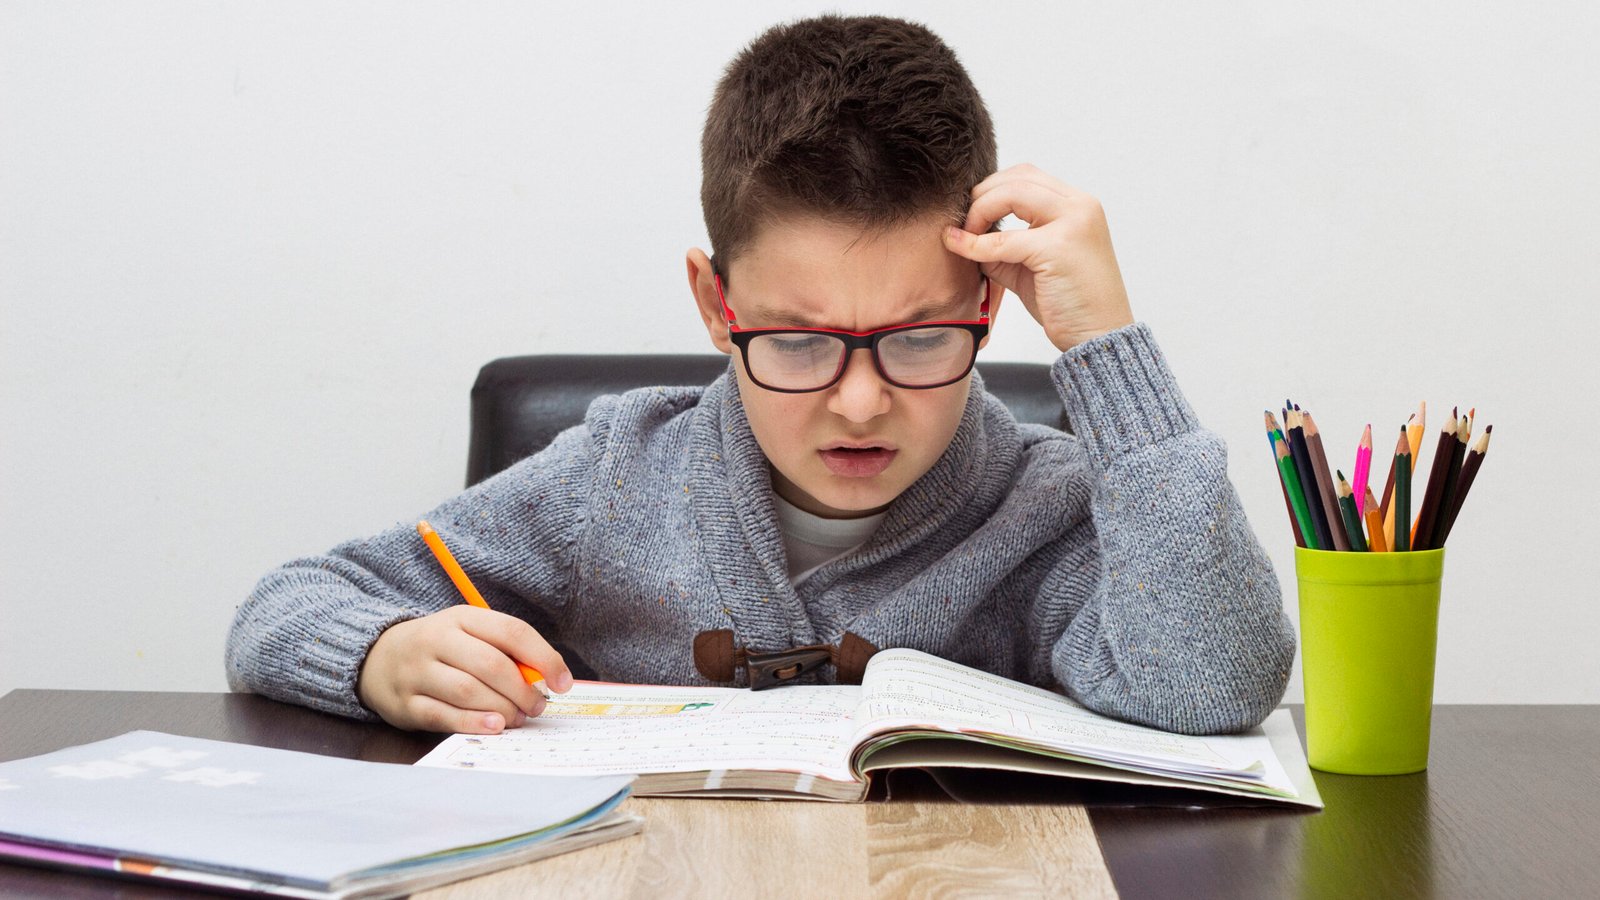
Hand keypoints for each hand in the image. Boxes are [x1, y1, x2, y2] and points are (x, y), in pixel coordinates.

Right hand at [356, 606, 572, 732]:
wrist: (377, 657)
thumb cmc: (441, 649)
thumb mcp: (469, 635)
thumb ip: (504, 650)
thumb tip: (545, 679)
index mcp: (462, 618)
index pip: (512, 631)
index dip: (544, 657)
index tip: (563, 682)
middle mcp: (437, 640)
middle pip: (490, 664)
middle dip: (522, 690)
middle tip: (538, 706)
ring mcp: (417, 672)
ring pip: (468, 691)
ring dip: (502, 708)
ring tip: (518, 718)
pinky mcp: (405, 703)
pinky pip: (443, 715)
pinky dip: (472, 723)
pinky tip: (494, 726)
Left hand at [943, 163, 1134, 351]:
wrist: (1098, 336)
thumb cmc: (1068, 304)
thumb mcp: (1031, 266)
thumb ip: (1002, 245)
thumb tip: (964, 234)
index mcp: (1078, 206)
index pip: (1026, 176)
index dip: (991, 189)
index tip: (971, 214)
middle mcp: (1080, 206)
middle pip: (1017, 178)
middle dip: (981, 196)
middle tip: (962, 224)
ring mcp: (1073, 223)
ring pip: (1011, 194)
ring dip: (979, 211)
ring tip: (965, 236)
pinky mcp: (1058, 248)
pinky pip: (1004, 239)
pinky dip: (976, 244)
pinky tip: (961, 248)